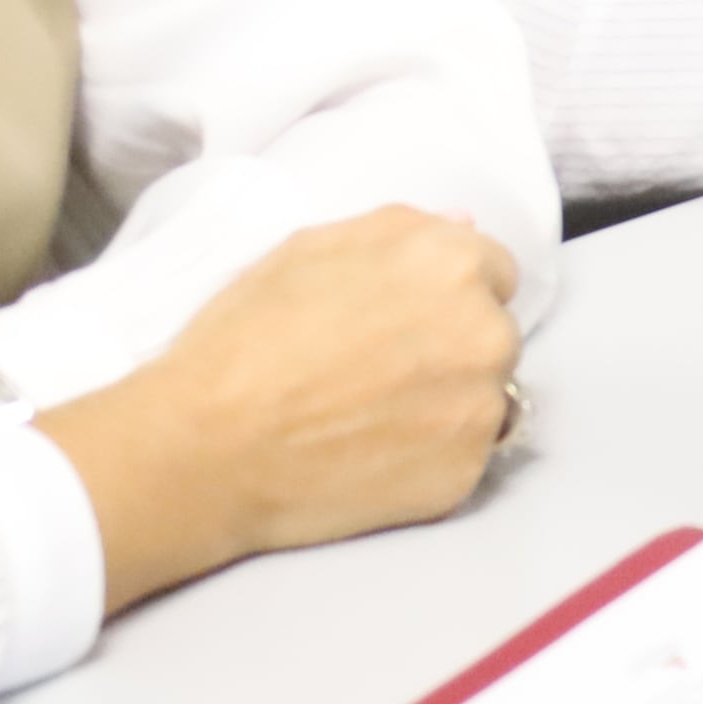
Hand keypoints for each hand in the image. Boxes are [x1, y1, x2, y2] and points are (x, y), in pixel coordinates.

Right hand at [36, 209, 524, 615]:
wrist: (209, 447)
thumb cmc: (246, 338)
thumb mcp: (309, 249)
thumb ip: (399, 230)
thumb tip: (461, 227)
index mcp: (451, 263)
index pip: (492, 271)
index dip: (443, 293)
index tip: (403, 318)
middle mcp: (485, 332)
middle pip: (493, 333)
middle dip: (450, 345)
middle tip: (378, 370)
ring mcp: (480, 409)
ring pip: (485, 396)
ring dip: (448, 402)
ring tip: (373, 416)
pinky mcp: (465, 476)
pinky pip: (465, 456)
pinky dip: (431, 456)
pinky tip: (373, 455)